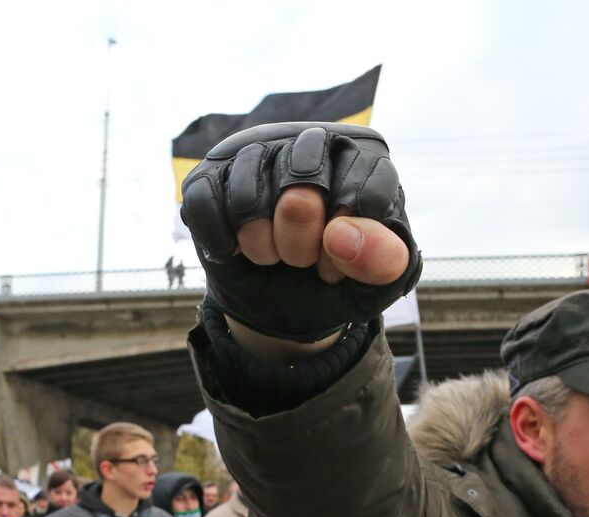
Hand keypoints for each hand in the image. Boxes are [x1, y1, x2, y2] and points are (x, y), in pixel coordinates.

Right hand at [181, 122, 421, 341]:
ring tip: (271, 257)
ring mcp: (259, 150)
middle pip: (303, 176)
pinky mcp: (212, 172)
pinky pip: (204, 202)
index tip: (338, 264)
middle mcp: (312, 139)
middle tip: (301, 261)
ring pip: (248, 195)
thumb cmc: (336, 279)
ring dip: (259, 245)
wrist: (283, 305)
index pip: (365, 181)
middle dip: (301, 239)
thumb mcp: (374, 284)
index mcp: (364, 157)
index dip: (349, 238)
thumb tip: (339, 234)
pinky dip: (221, 241)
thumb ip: (384, 262)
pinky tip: (235, 251)